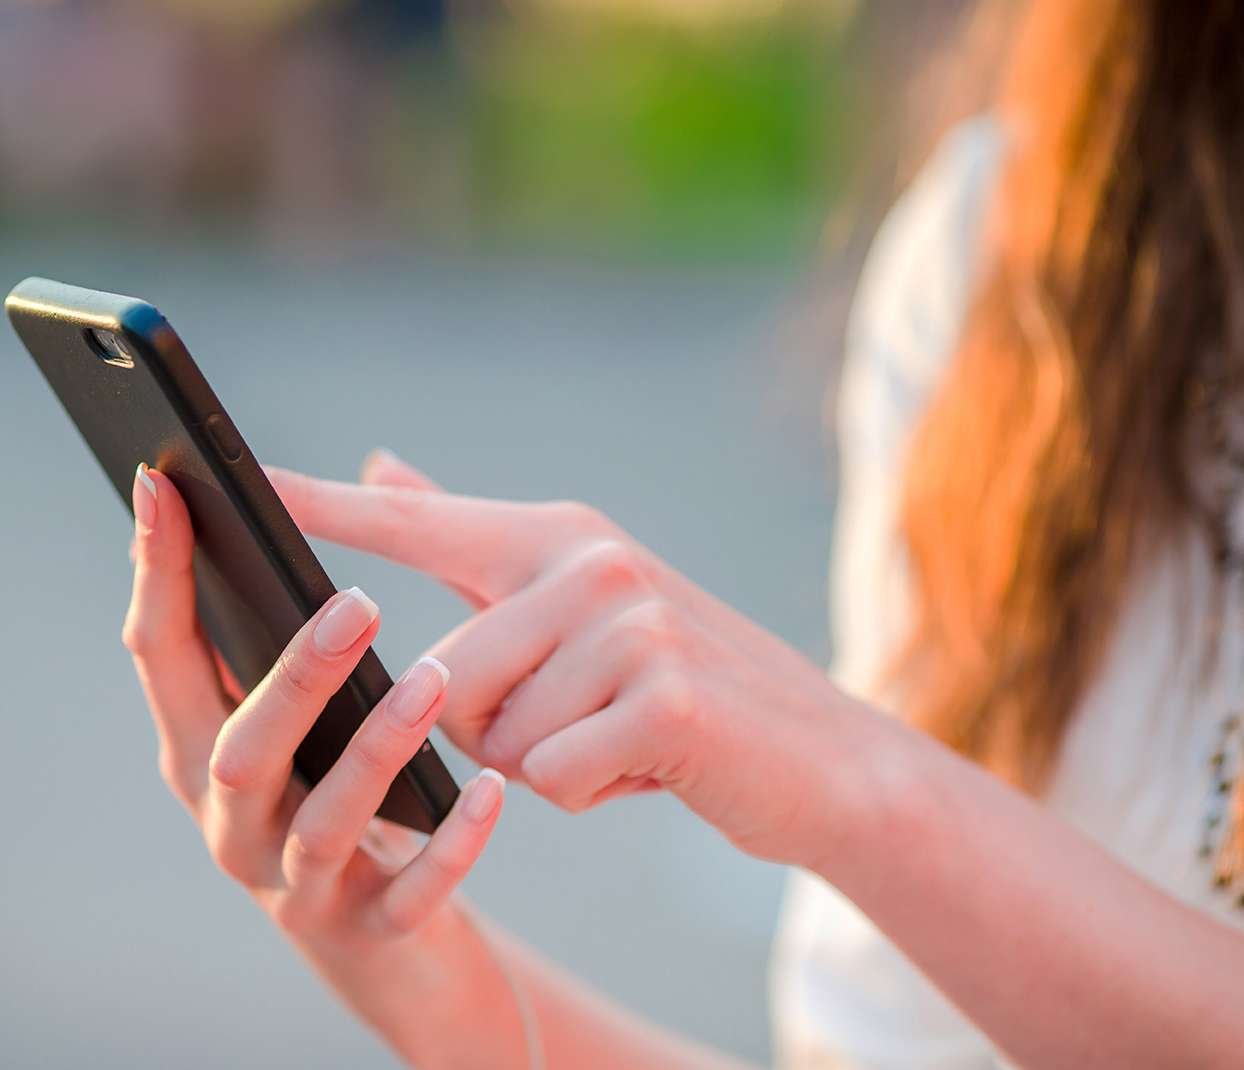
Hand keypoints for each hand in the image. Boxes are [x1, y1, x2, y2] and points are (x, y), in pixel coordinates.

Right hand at [122, 463, 503, 971]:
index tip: (165, 487)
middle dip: (292, 676)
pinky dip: (450, 844)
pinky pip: (412, 893)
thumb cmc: (353, 799)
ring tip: (432, 684)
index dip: (158, 575)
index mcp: (209, 751)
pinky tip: (492, 790)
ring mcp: (299, 885)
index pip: (164, 658)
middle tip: (360, 604)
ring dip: (374, 751)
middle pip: (239, 749)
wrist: (397, 948)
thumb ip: (324, 616)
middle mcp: (234, 823)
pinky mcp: (372, 933)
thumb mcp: (317, 716)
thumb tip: (371, 471)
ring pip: (323, 821)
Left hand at [267, 451, 874, 868]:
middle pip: (443, 675)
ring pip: (494, 737)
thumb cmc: (676, 681)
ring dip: (543, 762)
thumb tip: (383, 466)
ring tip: (616, 736)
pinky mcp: (664, 699)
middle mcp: (591, 562)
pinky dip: (588, 794)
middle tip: (576, 716)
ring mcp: (632, 625)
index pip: (414, 524)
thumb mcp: (577, 601)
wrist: (813, 752)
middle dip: (491, 725)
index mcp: (557, 538)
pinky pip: (550, 780)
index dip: (313, 504)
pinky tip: (648, 765)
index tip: (223, 478)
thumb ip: (470, 536)